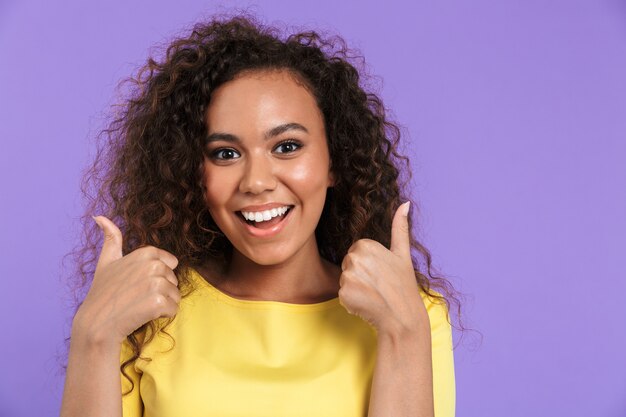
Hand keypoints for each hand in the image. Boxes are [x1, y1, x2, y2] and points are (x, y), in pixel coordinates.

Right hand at [73, 216, 180, 345]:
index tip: (137, 282)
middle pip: (174, 279)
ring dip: (162, 304)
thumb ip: (111, 238)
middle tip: (136, 296)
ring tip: (139, 306)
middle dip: (161, 290)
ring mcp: (156, 283)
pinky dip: (162, 315)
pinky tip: (143, 315)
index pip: (170, 263)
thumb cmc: (102, 293)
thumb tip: (99, 216)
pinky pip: (174, 309)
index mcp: (146, 252)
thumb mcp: (106, 261)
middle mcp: (153, 264)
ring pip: (175, 295)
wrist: (96, 324)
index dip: (157, 275)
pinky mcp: (158, 302)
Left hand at [337, 202, 427, 334]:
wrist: (402, 316)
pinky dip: (352, 301)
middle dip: (360, 275)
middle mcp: (355, 258)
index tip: (381, 273)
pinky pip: (342, 295)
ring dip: (356, 288)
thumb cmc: (403, 285)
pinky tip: (367, 304)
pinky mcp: (343, 294)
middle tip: (378, 285)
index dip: (368, 264)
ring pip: (345, 280)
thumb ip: (400, 227)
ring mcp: (348, 276)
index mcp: (366, 245)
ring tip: (374, 294)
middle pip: (348, 265)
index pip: (356, 252)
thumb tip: (405, 203)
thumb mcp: (402, 254)